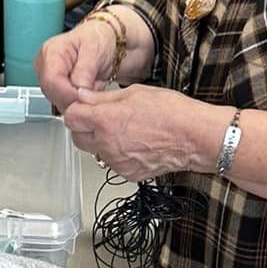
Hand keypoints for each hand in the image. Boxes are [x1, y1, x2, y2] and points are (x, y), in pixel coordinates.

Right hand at [35, 19, 119, 110]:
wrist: (104, 43)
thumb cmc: (98, 40)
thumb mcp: (95, 49)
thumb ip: (85, 70)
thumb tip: (78, 89)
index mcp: (51, 51)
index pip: (51, 80)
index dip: (68, 93)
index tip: (86, 97)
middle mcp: (44, 65)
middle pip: (52, 93)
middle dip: (75, 97)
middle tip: (95, 88)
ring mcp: (48, 77)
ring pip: (57, 100)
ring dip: (78, 99)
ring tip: (93, 84)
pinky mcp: (54, 88)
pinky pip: (63, 102)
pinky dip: (77, 100)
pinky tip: (87, 89)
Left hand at [63, 84, 203, 180]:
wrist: (195, 138)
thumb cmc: (171, 113)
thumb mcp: (134, 93)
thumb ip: (102, 98)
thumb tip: (82, 97)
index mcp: (106, 121)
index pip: (71, 118)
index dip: (78, 110)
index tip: (85, 107)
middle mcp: (107, 144)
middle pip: (78, 137)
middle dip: (85, 128)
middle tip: (102, 118)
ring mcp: (117, 162)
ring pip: (95, 151)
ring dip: (102, 141)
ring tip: (125, 130)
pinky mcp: (127, 174)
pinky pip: (113, 163)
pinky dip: (118, 154)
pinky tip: (135, 143)